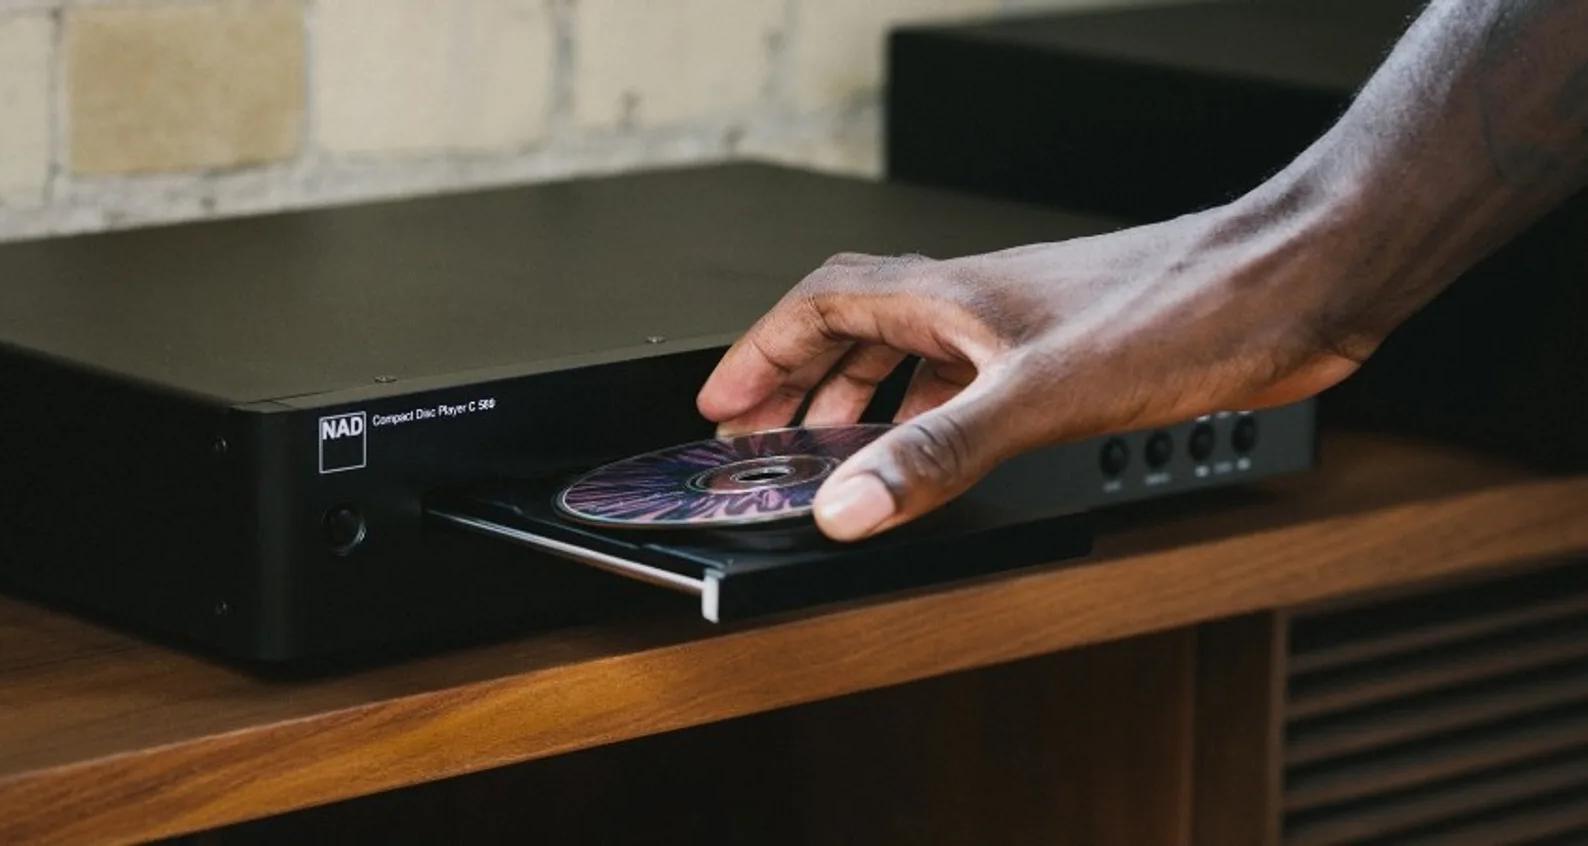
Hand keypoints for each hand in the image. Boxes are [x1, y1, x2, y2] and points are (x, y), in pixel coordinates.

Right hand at [696, 200, 1374, 541]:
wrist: (1289, 286)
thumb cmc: (1180, 309)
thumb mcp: (1038, 398)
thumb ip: (938, 455)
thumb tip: (848, 505)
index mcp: (951, 297)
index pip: (821, 306)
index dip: (761, 353)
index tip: (723, 403)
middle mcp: (978, 305)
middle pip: (857, 328)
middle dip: (799, 381)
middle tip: (761, 434)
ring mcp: (1023, 329)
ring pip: (915, 352)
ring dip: (863, 398)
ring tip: (834, 449)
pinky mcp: (1071, 358)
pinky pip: (970, 382)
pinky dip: (934, 415)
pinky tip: (949, 451)